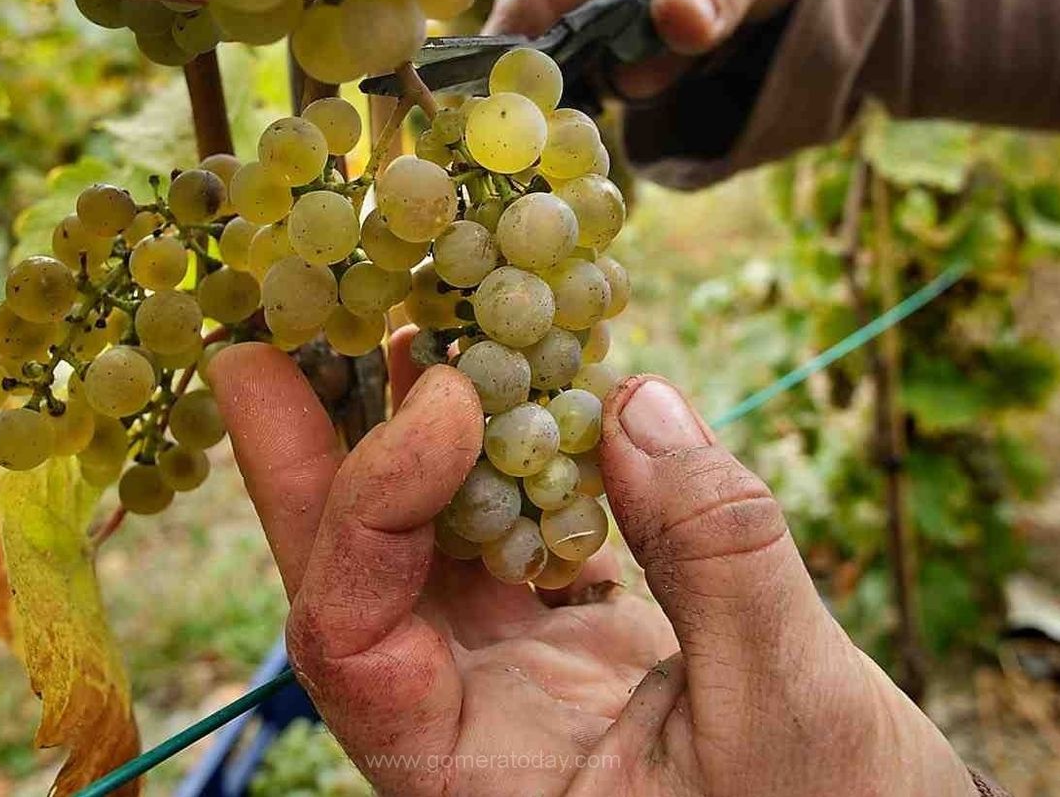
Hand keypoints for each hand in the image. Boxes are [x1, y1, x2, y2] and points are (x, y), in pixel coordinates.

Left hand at [207, 331, 975, 796]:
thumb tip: (633, 399)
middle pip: (346, 576)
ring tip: (390, 310)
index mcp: (470, 778)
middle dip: (310, 452)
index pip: (352, 638)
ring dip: (404, 428)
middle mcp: (461, 722)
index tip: (450, 396)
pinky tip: (508, 363)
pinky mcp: (562, 632)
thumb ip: (713, 555)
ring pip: (418, 542)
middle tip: (273, 332)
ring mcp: (507, 675)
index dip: (369, 507)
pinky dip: (504, 443)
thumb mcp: (787, 707)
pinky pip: (503, 526)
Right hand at [487, 0, 812, 101]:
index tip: (513, 110)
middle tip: (621, 103)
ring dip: (633, 84)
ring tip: (691, 55)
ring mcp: (594, 17)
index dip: (513, 54)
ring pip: (583, 78)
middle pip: (543, 48)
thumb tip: (679, 23)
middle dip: (574, 84)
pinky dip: (637, 93)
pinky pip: (608, 89)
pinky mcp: (611, 50)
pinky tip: (677, 72)